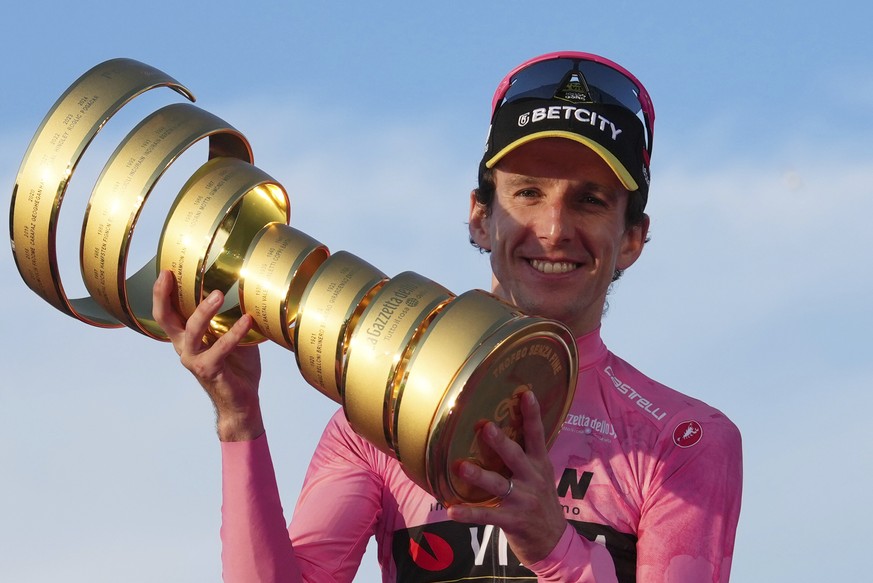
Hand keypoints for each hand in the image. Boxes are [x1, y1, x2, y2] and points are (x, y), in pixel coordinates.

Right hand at [152, 270, 263, 440]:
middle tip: (171, 275)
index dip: (162, 292)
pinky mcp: (209, 370)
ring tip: (218, 294)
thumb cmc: (237, 366)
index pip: (167, 311)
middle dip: (164, 295)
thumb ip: (232, 316)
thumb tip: (247, 287)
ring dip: (203, 311)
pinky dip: (234, 333)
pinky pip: (220, 348)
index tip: (165, 270)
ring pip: (192, 330)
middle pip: (165, 318)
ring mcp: (194, 359)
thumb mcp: (233, 335)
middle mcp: (185, 346)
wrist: (241, 401)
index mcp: (186, 336)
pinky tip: (247, 320)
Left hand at [446, 390, 566, 566]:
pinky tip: (451, 510)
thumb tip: (504, 427)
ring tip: (460, 466)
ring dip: (478, 475)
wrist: (554, 542)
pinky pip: (487, 516)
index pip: (537, 436)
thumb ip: (526, 455)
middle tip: (485, 427)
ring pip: (498, 484)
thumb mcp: (541, 476)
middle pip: (515, 457)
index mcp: (540, 465)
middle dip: (500, 443)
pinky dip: (468, 513)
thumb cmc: (541, 503)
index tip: (526, 393)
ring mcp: (522, 500)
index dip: (532, 415)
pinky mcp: (512, 520)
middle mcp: (532, 479)